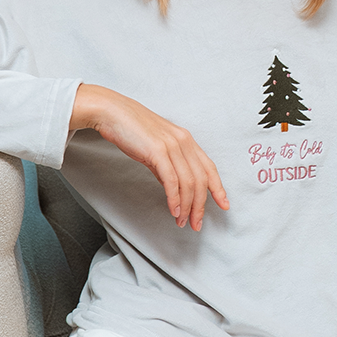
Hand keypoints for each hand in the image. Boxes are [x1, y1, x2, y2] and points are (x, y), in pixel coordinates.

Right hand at [70, 84, 228, 231]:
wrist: (112, 112)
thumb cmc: (131, 129)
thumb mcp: (156, 147)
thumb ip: (167, 166)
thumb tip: (172, 187)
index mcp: (186, 139)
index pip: (209, 168)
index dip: (218, 188)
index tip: (224, 205)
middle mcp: (184, 142)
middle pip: (201, 180)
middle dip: (200, 206)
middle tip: (196, 224)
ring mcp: (172, 146)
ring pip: (188, 183)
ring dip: (186, 207)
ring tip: (182, 221)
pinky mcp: (158, 151)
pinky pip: (171, 180)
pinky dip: (174, 198)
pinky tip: (173, 210)